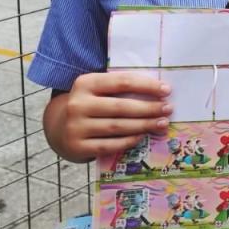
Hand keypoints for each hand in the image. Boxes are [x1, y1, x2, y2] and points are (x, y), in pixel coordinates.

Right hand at [44, 71, 170, 162]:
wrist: (59, 127)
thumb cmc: (90, 104)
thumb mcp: (98, 90)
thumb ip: (121, 88)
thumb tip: (158, 92)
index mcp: (85, 83)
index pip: (121, 82)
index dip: (146, 86)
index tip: (166, 90)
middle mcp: (78, 104)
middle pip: (121, 107)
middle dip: (149, 108)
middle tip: (168, 109)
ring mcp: (76, 127)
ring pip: (117, 127)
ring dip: (144, 125)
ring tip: (161, 123)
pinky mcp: (77, 146)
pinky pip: (109, 145)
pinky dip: (128, 140)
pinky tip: (142, 136)